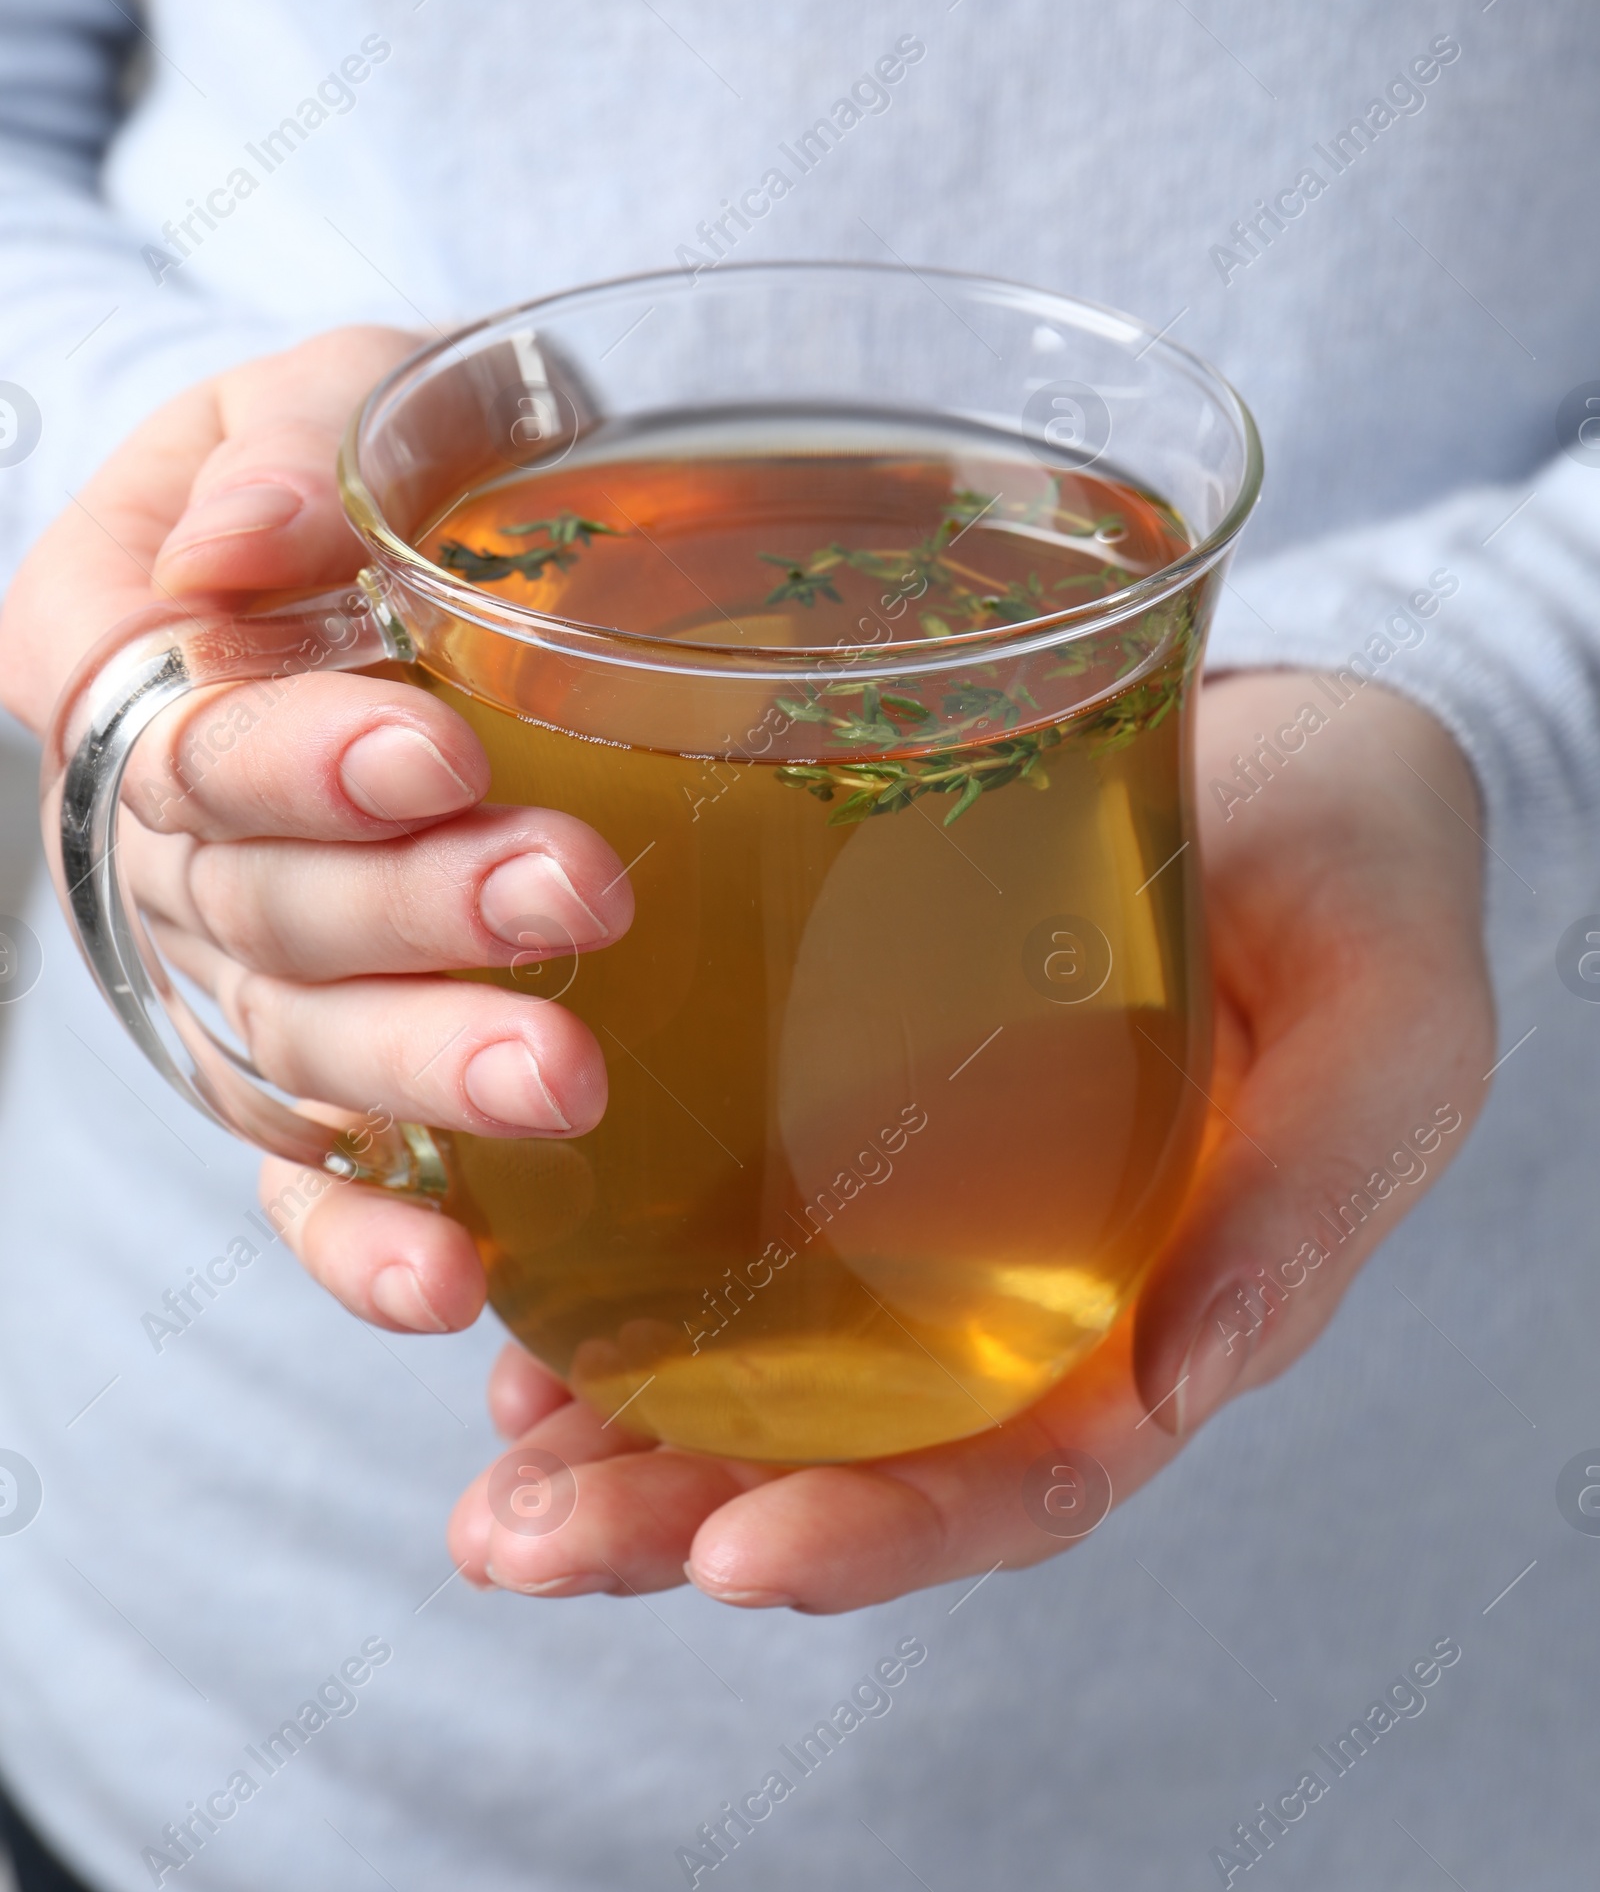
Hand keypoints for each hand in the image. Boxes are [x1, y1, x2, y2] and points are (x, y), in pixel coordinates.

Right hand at [0, 327, 632, 1332]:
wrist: (404, 539)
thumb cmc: (376, 446)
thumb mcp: (340, 388)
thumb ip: (292, 448)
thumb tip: (228, 550)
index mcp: (123, 653)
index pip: (184, 734)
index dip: (297, 759)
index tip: (438, 752)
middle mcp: (159, 836)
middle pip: (258, 903)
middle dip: (413, 911)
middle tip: (575, 896)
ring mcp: (229, 960)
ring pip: (295, 1039)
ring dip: (420, 1068)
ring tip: (564, 1081)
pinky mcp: (305, 1051)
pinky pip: (304, 1168)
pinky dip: (361, 1234)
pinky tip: (451, 1283)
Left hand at [444, 668, 1492, 1609]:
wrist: (1292, 761)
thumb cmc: (1361, 897)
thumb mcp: (1384, 1040)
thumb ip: (1308, 1201)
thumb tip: (1184, 1381)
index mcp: (1150, 1321)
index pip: (1019, 1477)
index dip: (885, 1534)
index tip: (740, 1557)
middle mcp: (1014, 1296)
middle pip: (844, 1454)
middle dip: (678, 1519)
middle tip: (520, 1542)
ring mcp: (919, 1206)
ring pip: (756, 1365)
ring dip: (612, 1440)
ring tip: (485, 1481)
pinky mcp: (839, 1096)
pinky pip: (716, 1215)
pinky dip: (611, 1281)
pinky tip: (508, 1297)